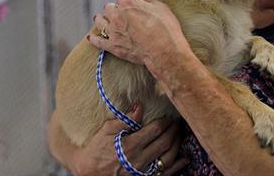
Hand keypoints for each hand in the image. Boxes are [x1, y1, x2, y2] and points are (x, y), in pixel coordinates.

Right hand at [70, 104, 187, 175]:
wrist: (88, 172)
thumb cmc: (97, 148)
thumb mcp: (107, 130)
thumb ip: (126, 119)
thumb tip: (140, 105)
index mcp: (130, 145)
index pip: (156, 129)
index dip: (166, 121)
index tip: (170, 115)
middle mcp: (138, 160)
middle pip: (165, 142)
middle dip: (174, 130)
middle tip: (179, 122)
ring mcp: (142, 172)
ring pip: (168, 158)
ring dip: (178, 145)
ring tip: (180, 134)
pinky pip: (165, 174)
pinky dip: (177, 166)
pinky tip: (185, 158)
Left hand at [88, 0, 188, 71]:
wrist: (164, 51)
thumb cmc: (165, 28)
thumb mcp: (161, 7)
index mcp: (128, 2)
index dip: (127, 0)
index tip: (131, 3)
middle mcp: (117, 15)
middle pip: (109, 7)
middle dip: (114, 9)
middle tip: (118, 13)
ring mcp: (113, 31)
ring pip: (100, 22)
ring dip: (100, 19)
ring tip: (99, 18)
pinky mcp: (112, 46)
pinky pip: (98, 41)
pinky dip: (93, 39)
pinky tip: (90, 38)